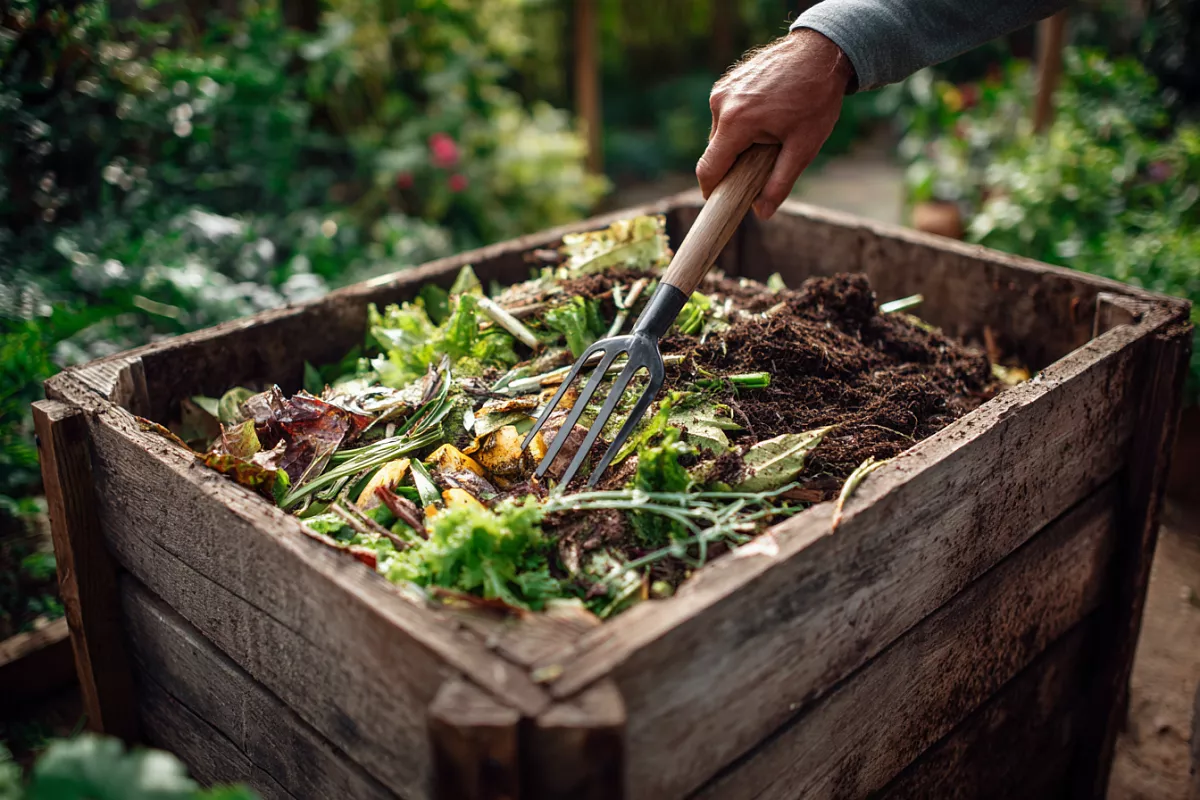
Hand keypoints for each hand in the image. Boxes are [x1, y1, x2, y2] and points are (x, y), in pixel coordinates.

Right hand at [698, 29, 853, 218]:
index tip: (720, 203)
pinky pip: (725, 115)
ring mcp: (722, 89)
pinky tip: (766, 118)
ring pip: (721, 134)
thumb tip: (762, 213)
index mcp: (736, 122)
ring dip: (738, 143)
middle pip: (716, 152)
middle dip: (734, 164)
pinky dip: (740, 125)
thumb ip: (780, 183)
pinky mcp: (726, 82)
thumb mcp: (804, 146)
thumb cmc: (816, 98)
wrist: (821, 51)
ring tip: (771, 134)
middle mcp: (721, 104)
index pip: (709, 169)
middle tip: (763, 165)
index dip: (712, 191)